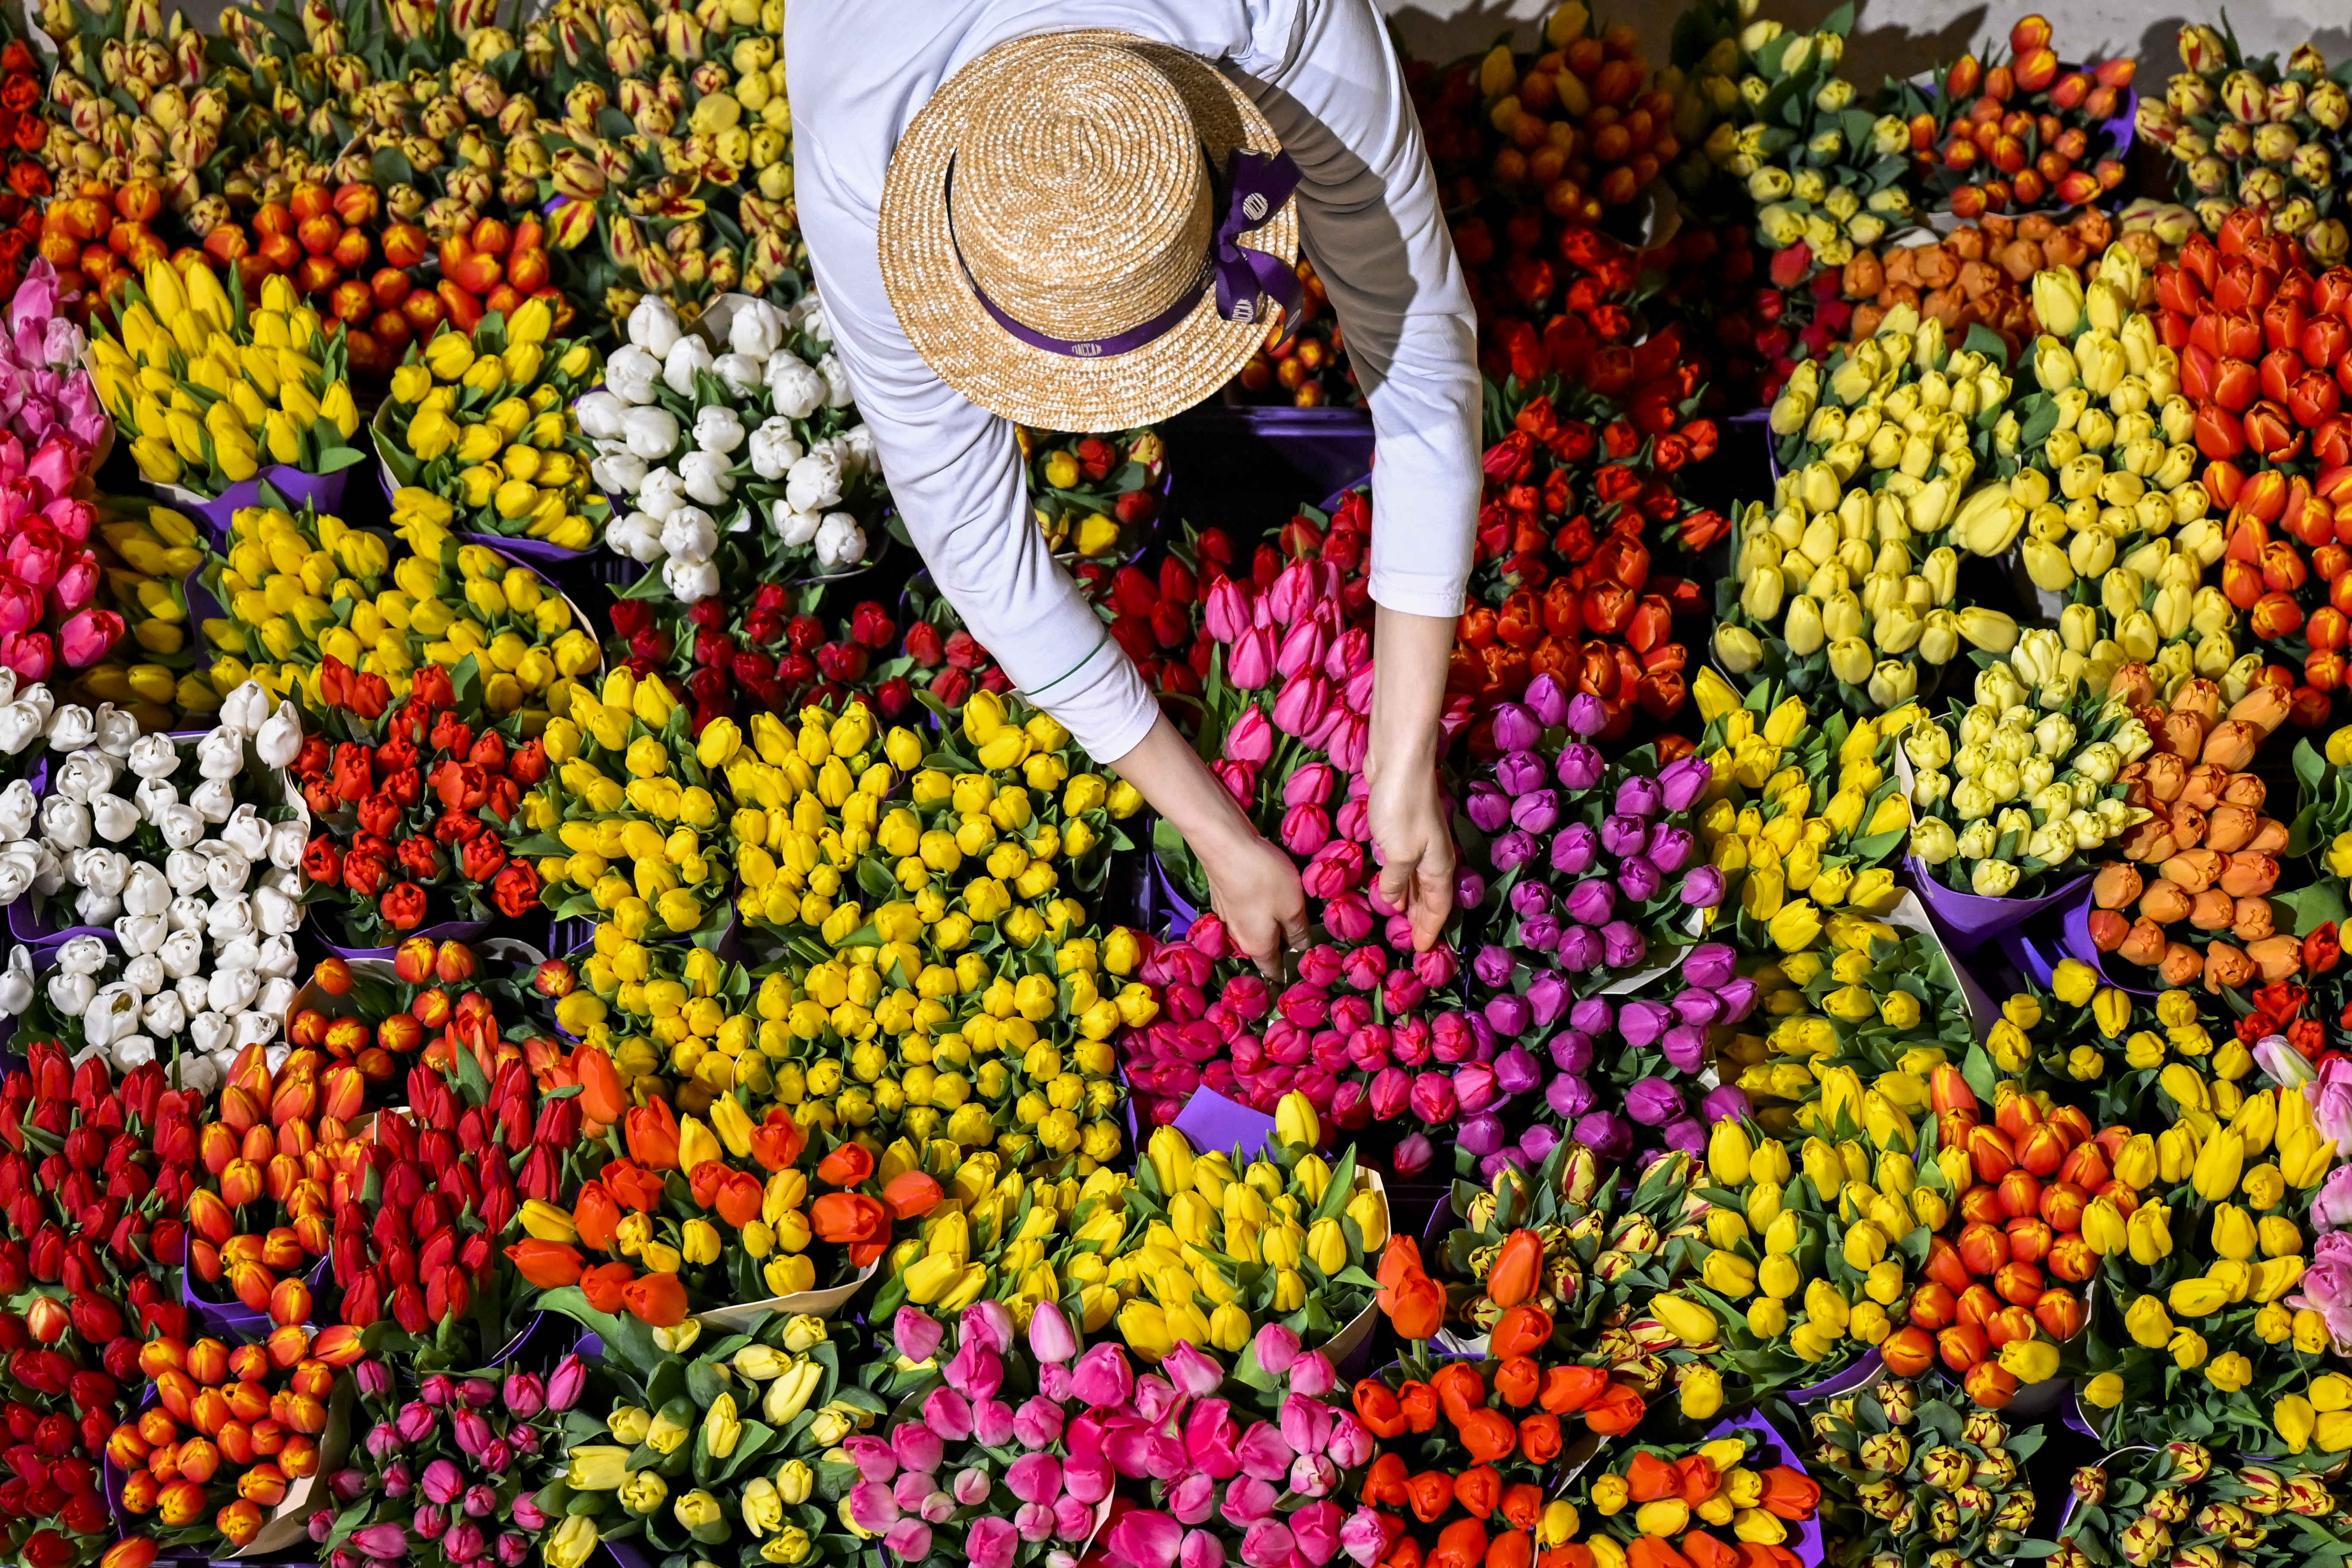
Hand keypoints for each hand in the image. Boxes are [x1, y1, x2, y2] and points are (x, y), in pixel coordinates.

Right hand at [1104, 714, 1304, 978]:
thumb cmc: (1263, 878)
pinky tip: (1266, 894)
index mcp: (1257, 946)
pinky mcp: (1222, 896)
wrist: (1224, 842)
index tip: (1301, 973)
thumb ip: (1298, 932)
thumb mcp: (1293, 907)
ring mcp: (1226, 916)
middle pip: (1262, 949)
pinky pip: (1244, 911)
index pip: (1273, 971)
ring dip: (1268, 925)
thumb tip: (1301, 950)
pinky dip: (1257, 908)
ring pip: (1252, 928)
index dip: (1288, 974)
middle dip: (1279, 948)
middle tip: (1301, 938)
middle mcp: (1237, 937)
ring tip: (1287, 914)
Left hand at [1369, 760, 1454, 950]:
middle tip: (1412, 942)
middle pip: (1431, 896)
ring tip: (1400, 919)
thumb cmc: (1401, 806)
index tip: (1422, 951)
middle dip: (1423, 919)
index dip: (1430, 930)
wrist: (1398, 758)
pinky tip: (1389, 884)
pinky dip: (1399, 880)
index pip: (1439, 908)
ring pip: (1417, 880)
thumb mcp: (1398, 852)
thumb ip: (1394, 881)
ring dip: (1410, 900)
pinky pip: (1403, 864)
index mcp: (1438, 866)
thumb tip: (1391, 902)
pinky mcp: (1401, 826)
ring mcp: (1418, 840)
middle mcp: (1433, 856)